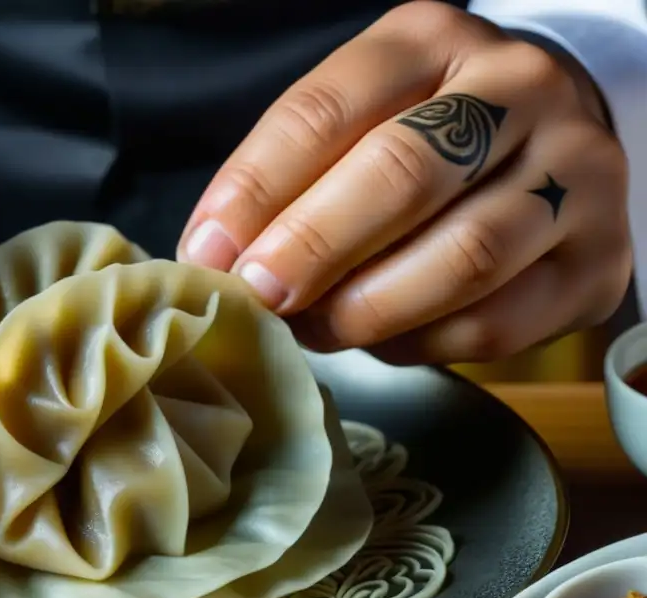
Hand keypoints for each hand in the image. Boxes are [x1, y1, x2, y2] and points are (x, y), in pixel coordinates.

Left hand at [178, 1, 631, 364]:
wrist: (553, 142)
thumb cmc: (426, 138)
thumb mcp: (356, 121)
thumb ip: (291, 177)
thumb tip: (219, 258)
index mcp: (432, 43)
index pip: (327, 110)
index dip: (257, 190)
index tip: (209, 254)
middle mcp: (518, 91)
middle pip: (403, 173)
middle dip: (313, 247)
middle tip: (261, 296)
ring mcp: (575, 175)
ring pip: (462, 257)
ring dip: (367, 309)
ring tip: (315, 329)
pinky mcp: (598, 262)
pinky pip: (495, 324)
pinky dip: (419, 344)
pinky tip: (380, 341)